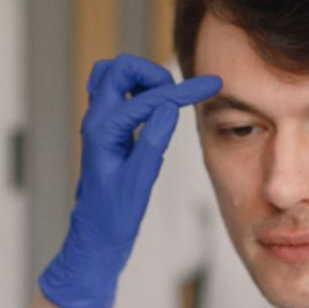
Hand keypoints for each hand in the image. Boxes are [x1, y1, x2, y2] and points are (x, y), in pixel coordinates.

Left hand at [38, 53, 220, 307]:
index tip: (213, 84)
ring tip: (168, 102)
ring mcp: (98, 125)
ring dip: (142, 80)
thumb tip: (168, 107)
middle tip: (176, 96)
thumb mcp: (138, 182)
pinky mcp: (106, 132)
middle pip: (117, 69)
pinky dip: (138, 93)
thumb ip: (152, 142)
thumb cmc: (114, 217)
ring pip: (113, 78)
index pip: (146, 98)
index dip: (183, 91)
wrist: (95, 238)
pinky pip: (118, 96)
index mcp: (102, 131)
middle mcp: (96, 122)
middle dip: (151, 74)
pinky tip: (158, 114)